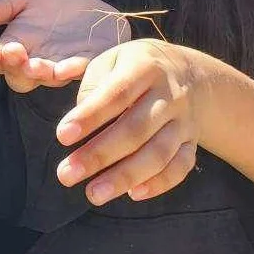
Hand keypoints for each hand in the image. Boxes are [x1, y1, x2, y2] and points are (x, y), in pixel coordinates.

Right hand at [0, 0, 130, 91]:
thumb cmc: (58, 7)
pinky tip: (68, 64)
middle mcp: (36, 61)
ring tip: (35, 63)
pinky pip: (78, 74)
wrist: (96, 12)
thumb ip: (2, 7)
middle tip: (13, 52)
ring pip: (46, 79)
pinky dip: (72, 70)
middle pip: (18, 77)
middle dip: (14, 67)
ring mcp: (61, 66)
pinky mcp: (86, 65)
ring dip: (39, 72)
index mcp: (18, 46)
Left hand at [55, 39, 201, 205]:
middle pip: (136, 129)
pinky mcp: (192, 142)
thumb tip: (79, 120)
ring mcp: (184, 120)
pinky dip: (159, 183)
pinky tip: (132, 194)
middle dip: (99, 155)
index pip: (116, 94)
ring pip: (159, 153)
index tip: (62, 136)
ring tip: (94, 194)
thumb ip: (93, 84)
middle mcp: (169, 94)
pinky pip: (180, 167)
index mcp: (145, 67)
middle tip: (67, 174)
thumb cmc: (134, 67)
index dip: (89, 116)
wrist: (188, 72)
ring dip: (125, 176)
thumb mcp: (112, 59)